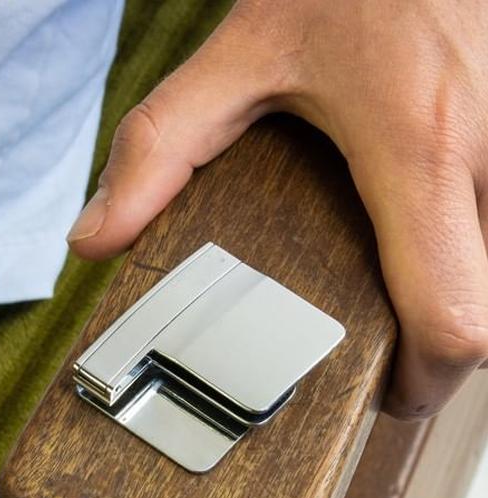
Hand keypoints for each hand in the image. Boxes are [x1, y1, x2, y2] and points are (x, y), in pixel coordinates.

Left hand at [67, 0, 487, 418]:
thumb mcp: (240, 53)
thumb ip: (161, 148)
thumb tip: (95, 241)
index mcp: (419, 149)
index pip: (452, 316)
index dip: (424, 382)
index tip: (389, 397)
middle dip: (439, 346)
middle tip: (387, 354)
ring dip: (462, 295)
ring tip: (406, 297)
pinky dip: (475, 250)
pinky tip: (435, 240)